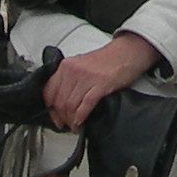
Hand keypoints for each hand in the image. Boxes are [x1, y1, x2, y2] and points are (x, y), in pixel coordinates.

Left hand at [42, 33, 161, 129]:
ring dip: (70, 120)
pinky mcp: (101, 84)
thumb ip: (69, 78)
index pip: (49, 91)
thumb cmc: (107, 59)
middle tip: (64, 124)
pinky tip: (81, 122)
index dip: (50, 108)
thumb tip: (61, 100)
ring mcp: (87, 77)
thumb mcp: (81, 64)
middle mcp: (73, 70)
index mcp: (66, 65)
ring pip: (70, 105)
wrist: (127, 52)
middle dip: (61, 117)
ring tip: (74, 125)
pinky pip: (85, 105)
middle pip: (59, 101)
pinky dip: (80, 117)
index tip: (54, 116)